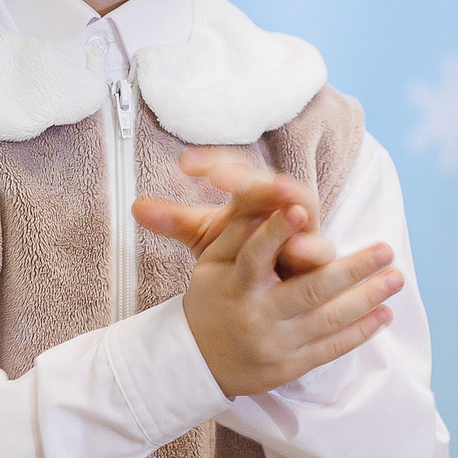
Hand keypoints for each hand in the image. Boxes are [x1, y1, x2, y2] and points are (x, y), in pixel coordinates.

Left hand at [134, 149, 335, 276]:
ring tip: (277, 192)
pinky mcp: (322, 259)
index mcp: (254, 197)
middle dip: (249, 176)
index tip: (184, 163)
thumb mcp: (207, 239)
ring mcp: (306, 230)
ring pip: (302, 208)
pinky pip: (319, 250)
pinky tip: (296, 246)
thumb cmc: (244, 259)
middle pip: (270, 181)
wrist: (275, 294)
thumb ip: (176, 222)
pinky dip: (309, 246)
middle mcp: (281, 207)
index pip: (235, 170)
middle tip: (222, 176)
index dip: (213, 163)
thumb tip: (135, 206)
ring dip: (288, 200)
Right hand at [178, 204, 404, 400]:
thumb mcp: (212, 264)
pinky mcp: (289, 368)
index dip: (276, 233)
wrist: (196, 363)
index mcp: (235, 286)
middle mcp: (256, 317)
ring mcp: (275, 345)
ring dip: (367, 298)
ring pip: (329, 320)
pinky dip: (360, 332)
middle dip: (352, 269)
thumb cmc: (211, 300)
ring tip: (396, 278)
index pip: (255, 256)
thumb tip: (272, 201)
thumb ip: (240, 233)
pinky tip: (384, 314)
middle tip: (386, 249)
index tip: (299, 209)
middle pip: (310, 290)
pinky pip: (331, 349)